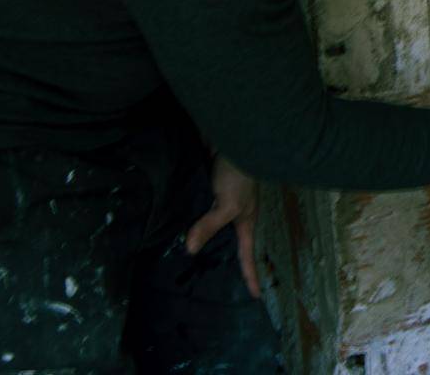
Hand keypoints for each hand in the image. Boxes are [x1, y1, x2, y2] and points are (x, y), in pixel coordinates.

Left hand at [185, 155, 261, 297]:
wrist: (232, 134)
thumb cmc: (238, 173)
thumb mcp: (227, 204)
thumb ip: (209, 226)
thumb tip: (190, 251)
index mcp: (245, 218)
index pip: (248, 252)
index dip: (252, 273)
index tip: (256, 295)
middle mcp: (234, 210)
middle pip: (230, 239)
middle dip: (226, 257)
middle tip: (215, 280)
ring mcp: (220, 197)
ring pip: (209, 222)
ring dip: (200, 234)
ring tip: (183, 255)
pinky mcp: (206, 184)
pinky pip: (196, 205)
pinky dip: (187, 214)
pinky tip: (173, 222)